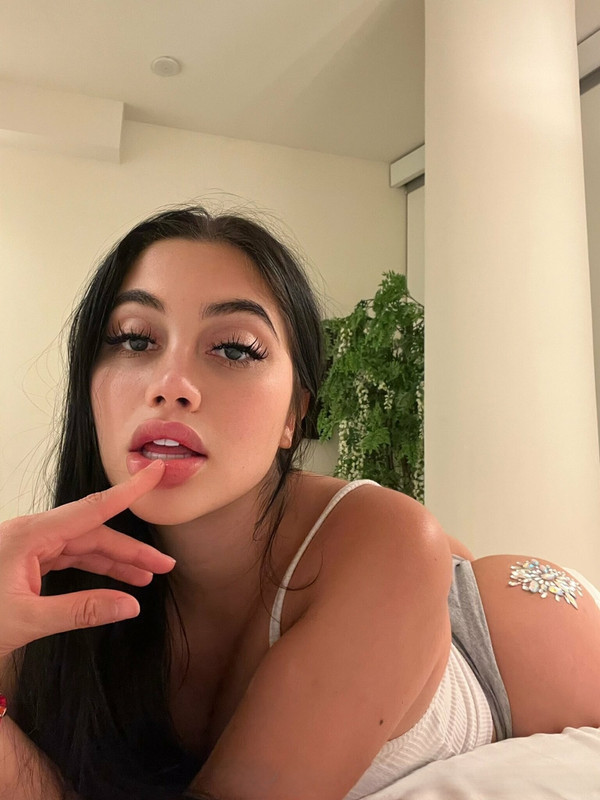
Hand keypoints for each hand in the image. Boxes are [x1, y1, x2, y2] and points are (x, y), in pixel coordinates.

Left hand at [0, 460, 173, 657]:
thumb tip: (131, 606)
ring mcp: (29, 548)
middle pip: (93, 533)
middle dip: (130, 550)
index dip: (128, 491)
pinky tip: (116, 583)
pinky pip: (70, 559)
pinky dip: (95, 570)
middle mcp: (31, 534)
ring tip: (147, 578)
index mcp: (29, 536)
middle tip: (163, 566)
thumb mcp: (27, 620)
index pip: (91, 508)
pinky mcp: (27, 563)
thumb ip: (81, 611)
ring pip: (84, 547)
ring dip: (115, 562)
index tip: (154, 471)